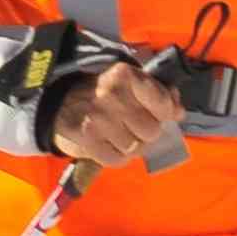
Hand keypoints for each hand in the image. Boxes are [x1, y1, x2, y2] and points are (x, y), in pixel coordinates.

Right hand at [48, 57, 187, 165]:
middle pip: (151, 130)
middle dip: (147, 133)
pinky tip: (111, 146)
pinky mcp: (86, 140)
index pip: (162, 103)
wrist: (58, 104)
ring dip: (132, 147)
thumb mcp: (130, 84)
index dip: (166, 114)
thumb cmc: (102, 94)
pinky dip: (118, 157)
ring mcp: (97, 118)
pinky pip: (118, 160)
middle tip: (134, 127)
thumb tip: (179, 112)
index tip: (160, 115)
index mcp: (125, 76)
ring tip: (121, 137)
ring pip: (135, 147)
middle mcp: (111, 94)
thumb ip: (159, 94)